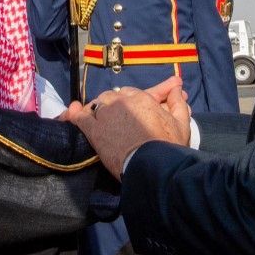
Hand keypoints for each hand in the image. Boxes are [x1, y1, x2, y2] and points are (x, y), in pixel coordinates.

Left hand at [69, 77, 191, 178]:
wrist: (152, 166)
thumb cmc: (168, 146)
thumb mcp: (181, 123)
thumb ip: (177, 103)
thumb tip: (176, 88)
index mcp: (141, 98)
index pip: (130, 92)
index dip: (130, 101)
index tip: (130, 110)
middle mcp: (122, 101)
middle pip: (112, 97)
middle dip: (114, 104)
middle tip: (117, 118)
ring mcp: (106, 114)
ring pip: (97, 104)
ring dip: (98, 109)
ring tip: (99, 120)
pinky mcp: (94, 130)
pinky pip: (80, 118)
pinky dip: (76, 115)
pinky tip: (73, 115)